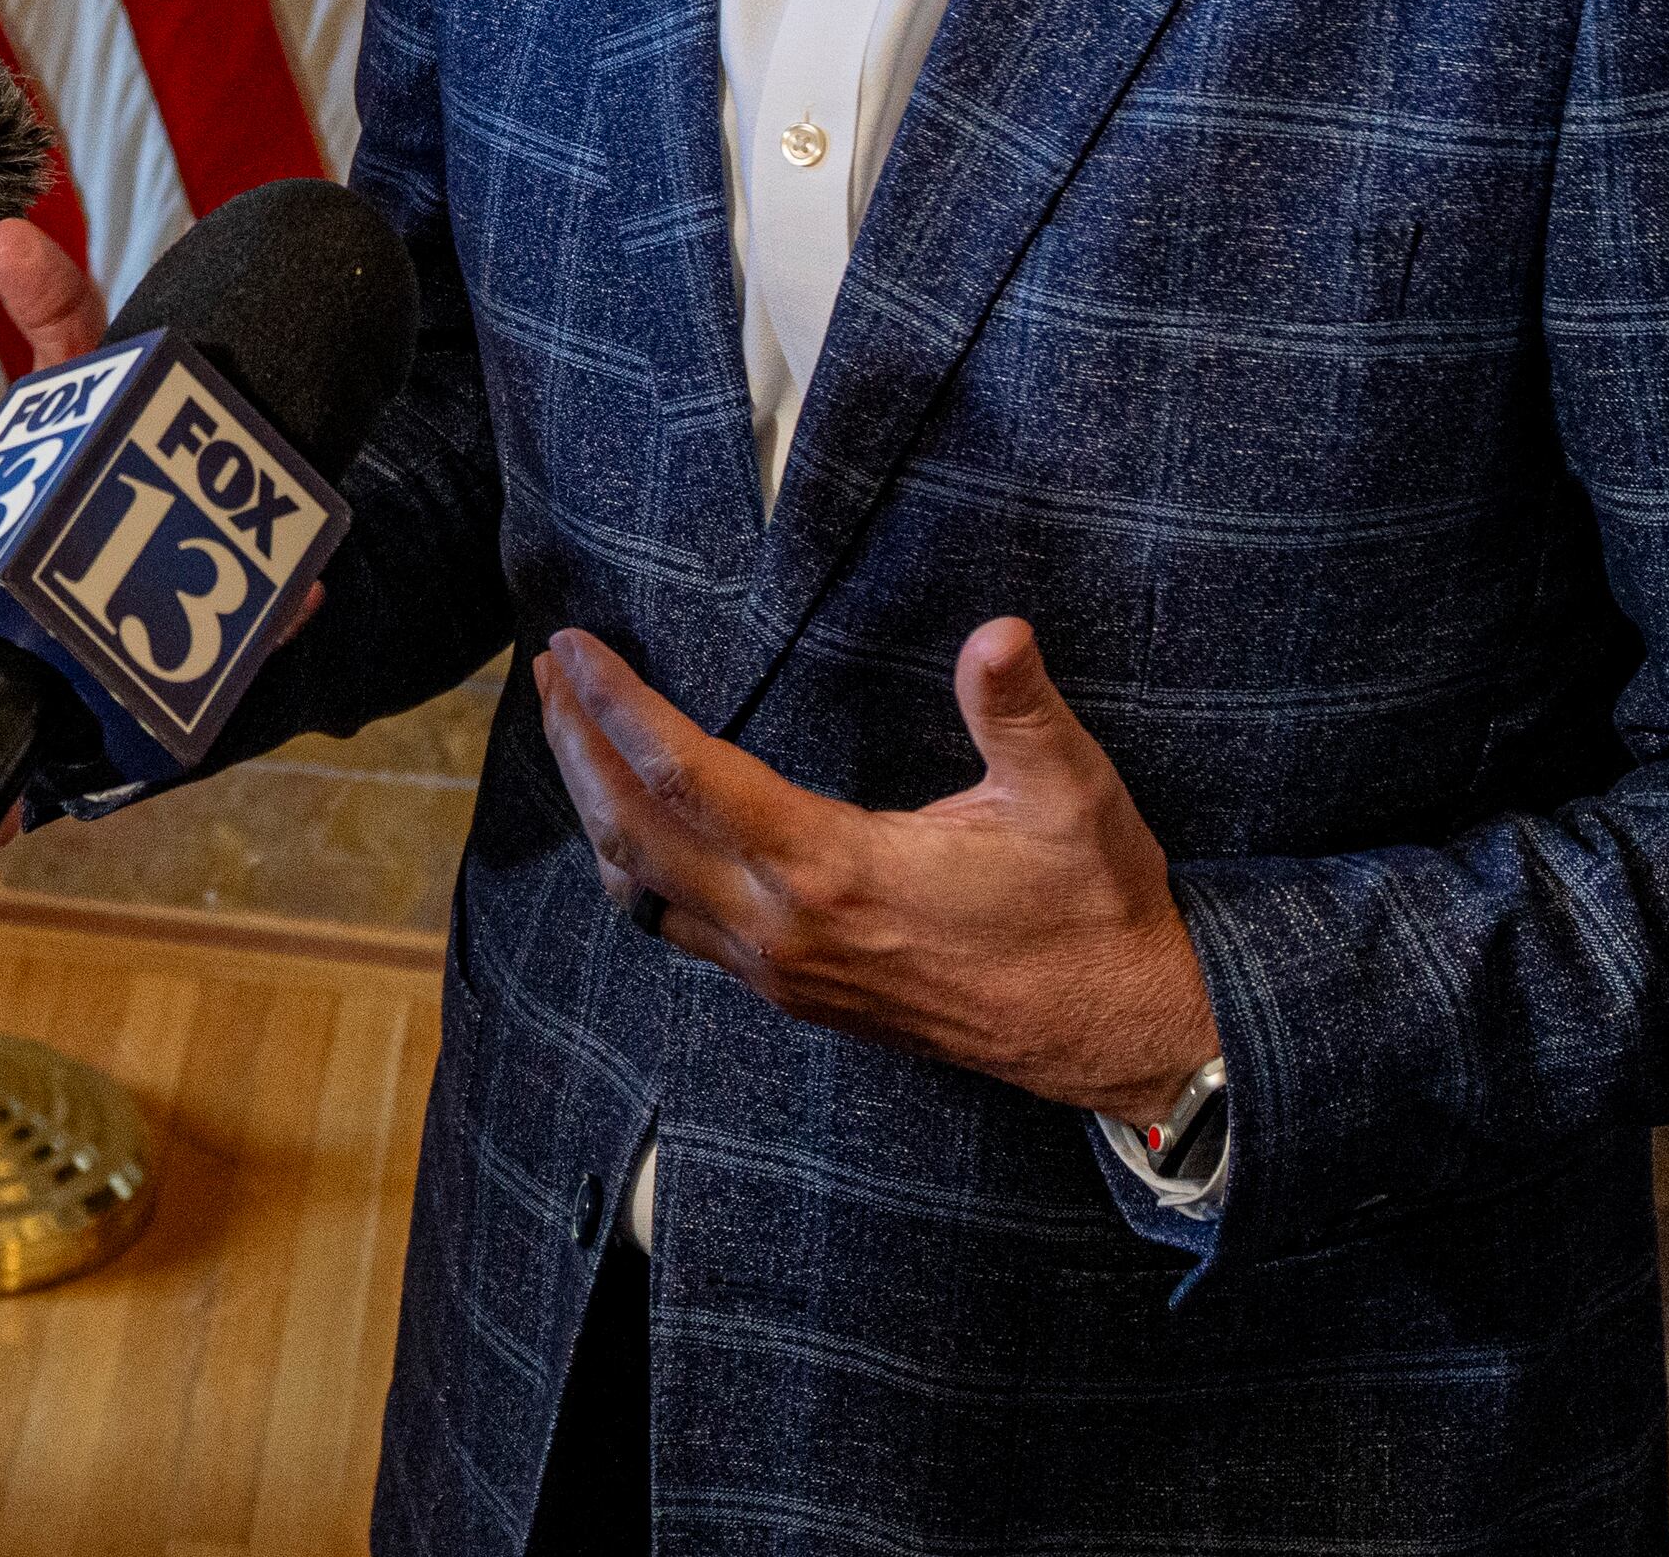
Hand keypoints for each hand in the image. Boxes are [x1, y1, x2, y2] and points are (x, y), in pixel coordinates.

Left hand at [533, 617, 1216, 1128]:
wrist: (1119, 1035)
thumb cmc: (1094, 910)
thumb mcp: (1073, 796)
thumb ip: (1020, 711)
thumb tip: (997, 633)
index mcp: (836, 873)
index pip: (688, 777)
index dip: (619, 706)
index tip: (577, 648)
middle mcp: (787, 934)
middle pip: (632, 837)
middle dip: (578, 749)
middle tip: (549, 673)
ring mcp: (785, 975)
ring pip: (640, 895)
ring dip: (594, 809)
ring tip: (571, 735)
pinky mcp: (797, 996)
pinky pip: (678, 931)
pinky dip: (633, 868)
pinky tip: (636, 826)